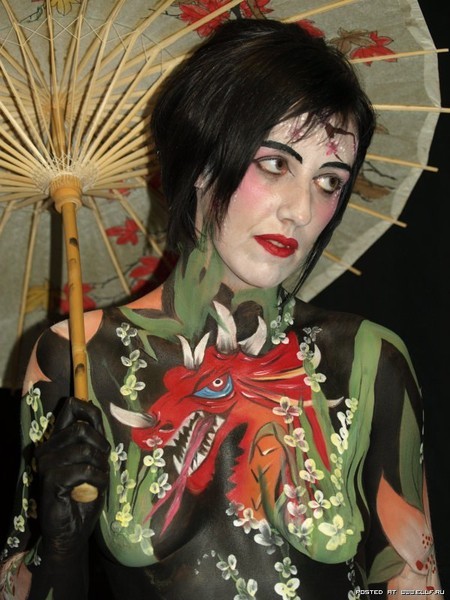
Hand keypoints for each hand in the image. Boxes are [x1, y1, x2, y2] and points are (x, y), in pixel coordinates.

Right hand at [35, 397, 109, 559]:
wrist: (72, 531)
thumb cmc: (84, 495)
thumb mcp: (94, 461)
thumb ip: (94, 438)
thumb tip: (94, 409)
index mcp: (57, 440)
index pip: (70, 409)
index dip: (89, 410)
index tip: (100, 427)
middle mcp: (47, 448)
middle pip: (81, 428)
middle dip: (101, 446)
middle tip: (102, 463)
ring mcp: (47, 464)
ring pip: (85, 450)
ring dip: (100, 466)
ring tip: (97, 479)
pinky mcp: (51, 480)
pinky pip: (85, 470)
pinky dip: (98, 481)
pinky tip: (94, 491)